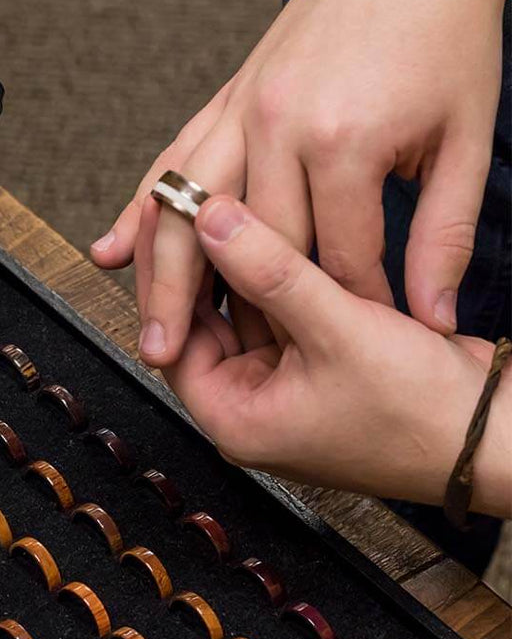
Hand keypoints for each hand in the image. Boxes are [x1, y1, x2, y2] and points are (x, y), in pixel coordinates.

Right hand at [93, 0, 507, 364]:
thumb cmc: (449, 33)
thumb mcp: (466, 138)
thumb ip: (444, 235)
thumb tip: (431, 316)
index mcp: (340, 140)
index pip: (332, 258)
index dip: (345, 311)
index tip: (345, 348)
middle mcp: (274, 124)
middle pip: (235, 246)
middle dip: (223, 316)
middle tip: (195, 373)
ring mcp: (242, 105)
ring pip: (182, 208)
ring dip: (160, 276)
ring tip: (149, 334)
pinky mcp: (229, 92)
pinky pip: (174, 160)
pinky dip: (143, 208)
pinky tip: (116, 246)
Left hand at [165, 194, 510, 515]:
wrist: (499, 436)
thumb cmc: (424, 408)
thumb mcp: (337, 329)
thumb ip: (269, 270)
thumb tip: (207, 217)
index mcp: (236, 418)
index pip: (170, 338)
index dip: (163, 275)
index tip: (161, 218)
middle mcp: (250, 406)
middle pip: (201, 321)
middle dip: (197, 263)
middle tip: (186, 202)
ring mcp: (282, 386)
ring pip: (239, 312)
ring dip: (236, 265)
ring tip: (222, 204)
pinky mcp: (313, 366)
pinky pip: (276, 313)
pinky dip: (271, 277)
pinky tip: (268, 231)